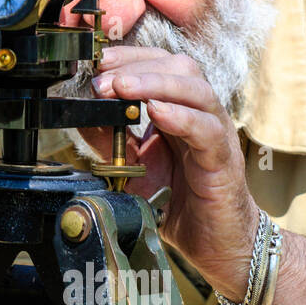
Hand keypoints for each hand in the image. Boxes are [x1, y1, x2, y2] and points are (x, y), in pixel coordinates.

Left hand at [87, 44, 257, 298]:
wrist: (215, 246)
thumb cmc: (180, 205)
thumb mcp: (133, 169)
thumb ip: (110, 141)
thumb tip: (82, 114)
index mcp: (180, 111)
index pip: (160, 65)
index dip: (129, 58)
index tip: (97, 64)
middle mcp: (201, 115)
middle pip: (179, 66)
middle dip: (138, 66)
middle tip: (103, 81)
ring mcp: (216, 134)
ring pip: (196, 89)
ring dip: (156, 83)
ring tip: (123, 88)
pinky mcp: (223, 160)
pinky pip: (207, 129)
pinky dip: (181, 117)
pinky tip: (157, 113)